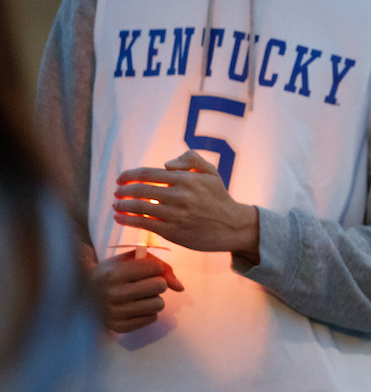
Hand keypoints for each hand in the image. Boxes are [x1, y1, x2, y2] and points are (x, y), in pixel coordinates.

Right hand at [91, 250, 184, 332]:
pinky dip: (148, 312)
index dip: (154, 268)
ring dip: (154, 298)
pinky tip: (135, 307)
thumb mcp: (129, 260)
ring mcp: (115, 313)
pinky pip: (151, 318)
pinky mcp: (118, 327)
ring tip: (140, 296)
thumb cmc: (112, 272)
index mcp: (115, 274)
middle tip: (146, 284)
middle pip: (160, 286)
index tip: (145, 270)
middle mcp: (114, 294)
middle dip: (158, 283)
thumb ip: (159, 266)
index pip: (155, 268)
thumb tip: (180, 287)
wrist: (82, 293)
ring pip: (159, 304)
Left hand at [113, 150, 259, 259]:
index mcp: (186, 179)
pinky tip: (120, 218)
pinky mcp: (172, 232)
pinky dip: (128, 220)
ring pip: (139, 208)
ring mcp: (175, 214)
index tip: (121, 178)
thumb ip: (191, 160)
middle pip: (140, 190)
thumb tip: (165, 164)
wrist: (233, 226)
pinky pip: (144, 224)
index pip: (149, 173)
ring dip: (122, 206)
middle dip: (123, 190)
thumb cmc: (219, 198)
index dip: (130, 174)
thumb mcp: (211, 172)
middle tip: (117, 192)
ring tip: (116, 206)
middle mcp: (179, 195)